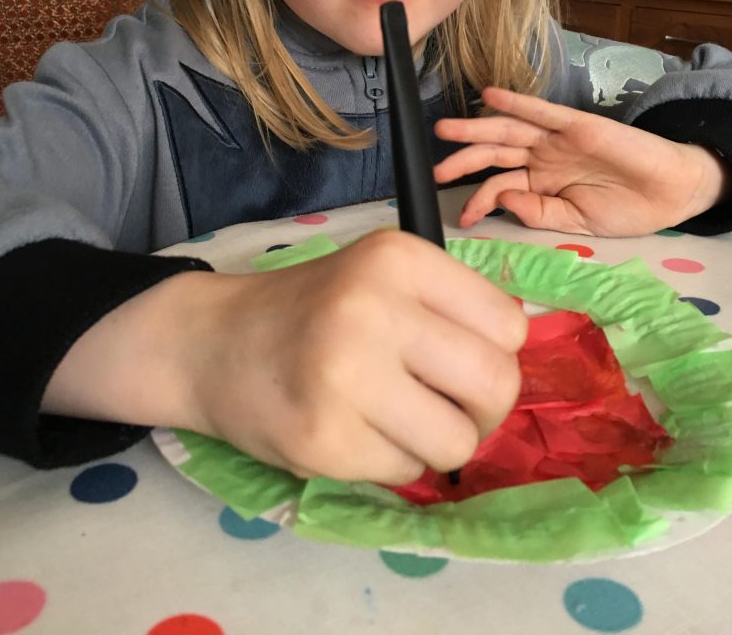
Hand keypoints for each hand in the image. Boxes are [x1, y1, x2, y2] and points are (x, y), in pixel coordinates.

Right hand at [183, 230, 525, 484]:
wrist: (212, 341)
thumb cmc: (313, 308)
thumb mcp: (381, 277)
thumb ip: (450, 306)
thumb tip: (518, 362)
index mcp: (397, 257)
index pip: (509, 326)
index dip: (495, 353)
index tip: (458, 359)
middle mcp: (372, 307)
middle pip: (496, 385)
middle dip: (481, 409)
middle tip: (444, 404)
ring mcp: (345, 376)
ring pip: (458, 442)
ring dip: (435, 442)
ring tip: (392, 418)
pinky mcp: (323, 439)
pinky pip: (406, 473)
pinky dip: (389, 462)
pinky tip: (350, 430)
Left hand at [433, 86, 730, 236]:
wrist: (671, 193)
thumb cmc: (627, 208)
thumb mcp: (575, 222)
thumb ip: (538, 213)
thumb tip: (503, 200)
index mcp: (541, 182)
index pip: (499, 185)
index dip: (478, 200)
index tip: (464, 218)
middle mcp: (543, 157)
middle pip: (493, 153)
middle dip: (462, 159)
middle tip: (435, 168)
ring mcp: (557, 139)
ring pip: (508, 128)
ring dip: (475, 127)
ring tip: (445, 129)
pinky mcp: (576, 124)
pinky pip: (541, 111)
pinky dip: (516, 102)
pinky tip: (491, 96)